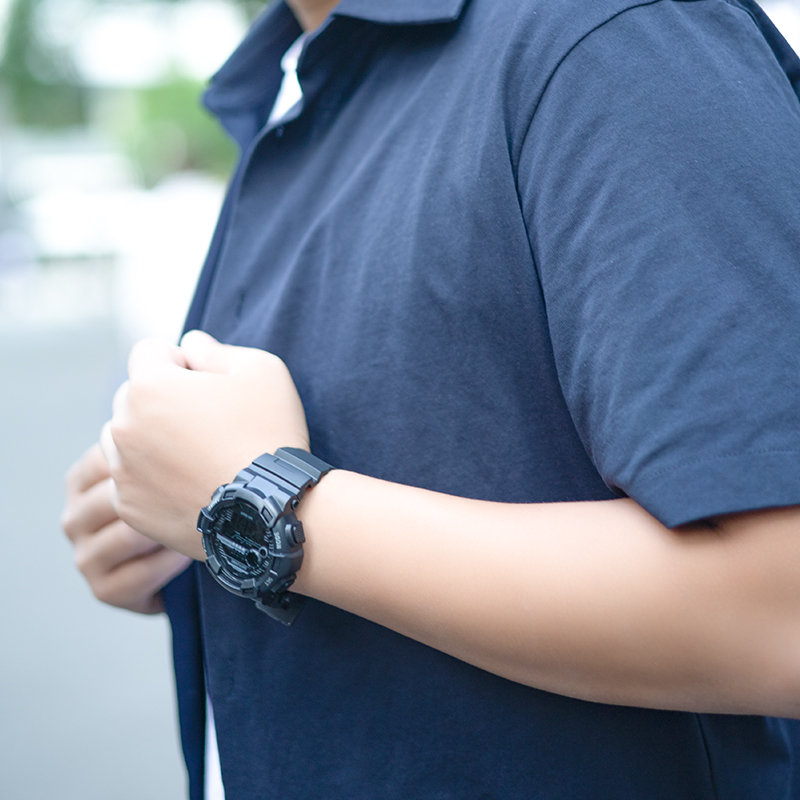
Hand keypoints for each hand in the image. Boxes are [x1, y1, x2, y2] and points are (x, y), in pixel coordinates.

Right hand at [61, 443, 190, 613]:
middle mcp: (76, 517)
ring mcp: (85, 556)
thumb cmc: (178, 504)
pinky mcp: (104, 590)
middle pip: (114, 497)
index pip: (106, 459)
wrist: (180, 566)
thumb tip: (188, 408)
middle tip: (201, 490)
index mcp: (83, 480)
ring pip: (126, 536)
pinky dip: (169, 563)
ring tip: (200, 520)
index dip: (152, 459)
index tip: (190, 458)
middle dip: (160, 495)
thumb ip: (163, 442)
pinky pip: (139, 574)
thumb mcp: (164, 467)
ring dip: (167, 529)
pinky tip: (189, 552)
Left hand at [101, 330, 309, 558]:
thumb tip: (190, 345)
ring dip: (151, 438)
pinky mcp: (130, 507)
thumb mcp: (262, 371)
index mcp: (149, 386)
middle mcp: (123, 426)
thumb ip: (217, 350)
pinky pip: (131, 479)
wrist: (270, 511)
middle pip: (134, 396)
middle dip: (164, 400)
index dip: (183, 362)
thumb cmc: (268, 435)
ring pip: (125, 438)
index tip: (211, 385)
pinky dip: (153, 477)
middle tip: (208, 423)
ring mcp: (123, 470)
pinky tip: (191, 482)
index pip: (150, 352)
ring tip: (196, 455)